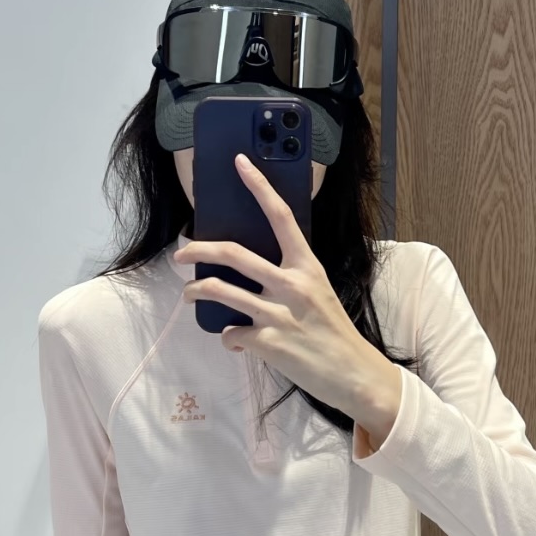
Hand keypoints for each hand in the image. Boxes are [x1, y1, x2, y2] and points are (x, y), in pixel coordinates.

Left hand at [173, 153, 399, 428]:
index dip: (259, 186)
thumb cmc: (333, 331)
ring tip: (190, 295)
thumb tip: (248, 273)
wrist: (353, 374)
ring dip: (197, 292)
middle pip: (234, 253)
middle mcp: (292, 284)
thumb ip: (289, 277)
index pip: (281, 216)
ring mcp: (278, 314)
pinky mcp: (268, 343)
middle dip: (198, 249)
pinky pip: (232, 334)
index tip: (240, 162)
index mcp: (307, 265)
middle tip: (181, 252)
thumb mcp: (317, 292)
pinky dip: (230, 339)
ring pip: (221, 292)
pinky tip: (239, 343)